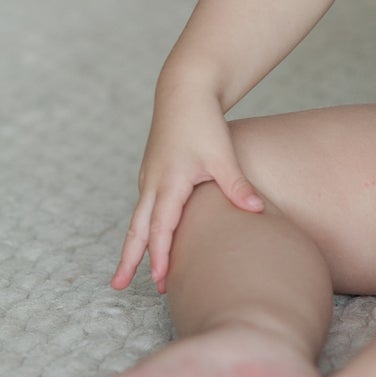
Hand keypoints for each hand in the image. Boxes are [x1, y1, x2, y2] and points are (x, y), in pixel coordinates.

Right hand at [111, 87, 265, 295]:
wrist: (184, 90)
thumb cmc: (203, 121)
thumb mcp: (222, 154)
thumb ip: (236, 185)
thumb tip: (256, 210)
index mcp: (169, 182)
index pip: (162, 227)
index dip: (160, 255)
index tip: (160, 280)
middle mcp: (153, 182)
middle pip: (138, 228)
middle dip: (129, 258)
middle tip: (119, 286)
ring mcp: (150, 177)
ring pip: (138, 217)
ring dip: (134, 244)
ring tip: (128, 271)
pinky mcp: (154, 171)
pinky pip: (144, 205)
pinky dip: (143, 225)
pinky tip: (148, 236)